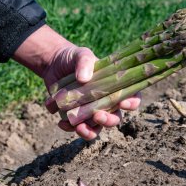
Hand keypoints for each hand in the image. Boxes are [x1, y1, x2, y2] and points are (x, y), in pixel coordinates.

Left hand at [13, 25, 140, 139]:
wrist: (53, 64)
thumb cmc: (74, 57)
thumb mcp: (81, 54)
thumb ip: (85, 62)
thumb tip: (84, 79)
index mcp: (115, 86)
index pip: (132, 96)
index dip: (132, 103)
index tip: (122, 103)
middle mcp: (106, 101)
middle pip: (116, 118)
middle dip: (109, 121)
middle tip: (97, 116)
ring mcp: (91, 111)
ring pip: (98, 128)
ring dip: (90, 131)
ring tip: (79, 127)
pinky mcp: (76, 116)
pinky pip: (78, 128)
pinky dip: (70, 128)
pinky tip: (62, 123)